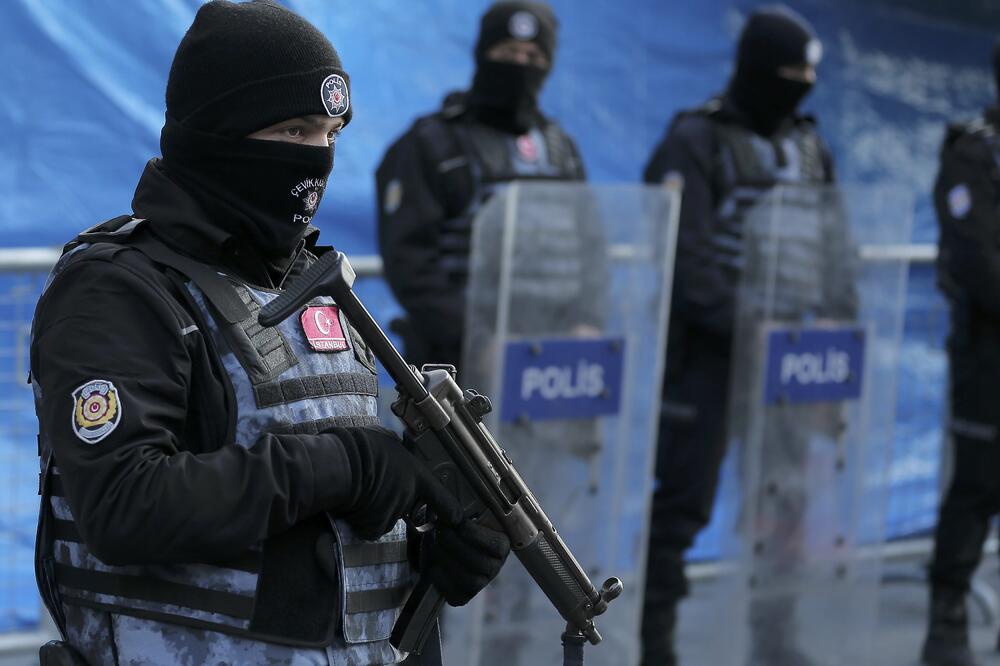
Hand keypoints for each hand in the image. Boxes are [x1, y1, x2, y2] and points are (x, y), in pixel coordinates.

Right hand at [334, 426, 462, 539]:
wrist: (341, 464)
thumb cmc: (361, 447)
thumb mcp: (388, 442)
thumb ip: (398, 455)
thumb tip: (394, 451)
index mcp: (416, 474)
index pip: (441, 496)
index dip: (450, 510)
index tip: (457, 519)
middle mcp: (408, 496)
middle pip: (406, 507)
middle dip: (393, 501)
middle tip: (376, 486)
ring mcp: (393, 513)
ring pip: (386, 518)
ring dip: (376, 511)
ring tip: (360, 491)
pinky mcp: (375, 526)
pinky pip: (370, 528)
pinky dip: (362, 522)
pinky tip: (354, 505)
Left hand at [425, 520, 510, 605]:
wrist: (434, 545)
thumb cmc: (450, 528)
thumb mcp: (457, 517)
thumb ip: (460, 513)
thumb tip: (454, 512)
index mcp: (500, 545)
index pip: (497, 546)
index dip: (476, 536)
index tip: (458, 524)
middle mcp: (494, 566)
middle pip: (482, 564)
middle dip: (457, 546)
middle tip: (441, 532)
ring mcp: (480, 583)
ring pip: (471, 581)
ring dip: (449, 562)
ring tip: (435, 546)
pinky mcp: (463, 596)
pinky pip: (457, 595)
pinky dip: (442, 580)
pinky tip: (434, 566)